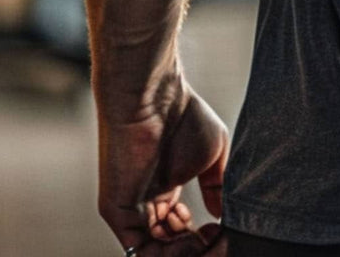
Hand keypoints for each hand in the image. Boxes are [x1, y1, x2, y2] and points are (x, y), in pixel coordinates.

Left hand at [96, 74, 229, 254]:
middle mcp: (147, 203)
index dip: (202, 237)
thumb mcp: (212, 156)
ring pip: (154, 251)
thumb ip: (217, 188)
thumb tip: (221, 216)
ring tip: (200, 233)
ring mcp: (130, 209)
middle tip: (212, 235)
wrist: (155, 97)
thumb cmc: (184, 116)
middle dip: (194, 247)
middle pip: (168, 246)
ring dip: (182, 250)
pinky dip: (165, 251)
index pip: (180, 230)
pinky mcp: (117, 211)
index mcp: (166, 189)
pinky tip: (187, 233)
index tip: (220, 228)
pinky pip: (138, 248)